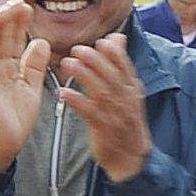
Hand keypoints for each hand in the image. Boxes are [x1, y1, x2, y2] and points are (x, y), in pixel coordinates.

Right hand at [0, 3, 53, 174]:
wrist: (5, 145)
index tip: (27, 6)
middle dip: (7, 18)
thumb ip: (34, 65)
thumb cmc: (15, 118)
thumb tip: (42, 42)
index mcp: (8, 68)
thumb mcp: (31, 87)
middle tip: (17, 1)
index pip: (12, 40)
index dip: (18, 23)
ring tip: (2, 8)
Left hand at [59, 30, 149, 185]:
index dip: (115, 54)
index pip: (126, 67)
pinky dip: (77, 101)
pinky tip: (63, 93)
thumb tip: (117, 37)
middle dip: (96, 61)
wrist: (130, 157)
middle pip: (112, 77)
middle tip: (78, 49)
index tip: (102, 42)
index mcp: (131, 89)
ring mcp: (115, 115)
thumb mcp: (128, 91)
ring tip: (68, 65)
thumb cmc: (125, 121)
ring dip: (84, 76)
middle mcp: (125, 100)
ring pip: (101, 92)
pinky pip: (89, 113)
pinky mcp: (103, 129)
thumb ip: (120, 64)